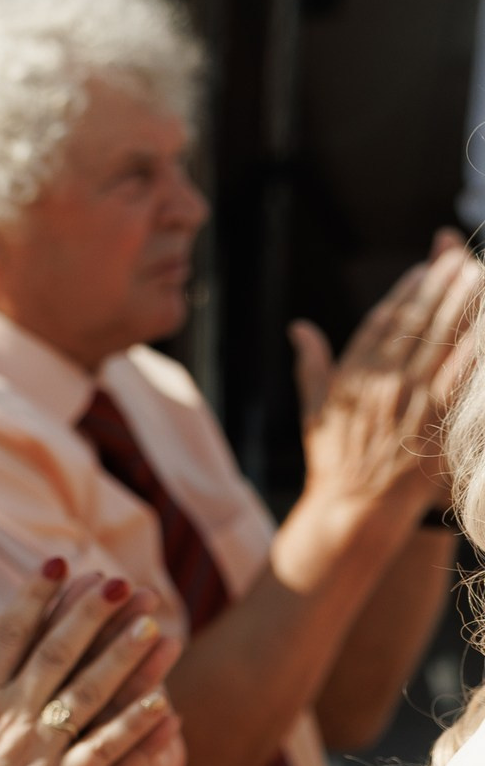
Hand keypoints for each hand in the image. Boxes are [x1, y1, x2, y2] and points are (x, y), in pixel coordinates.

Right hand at [0, 563, 179, 765]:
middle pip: (58, 656)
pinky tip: (164, 707)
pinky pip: (108, 757)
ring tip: (156, 630)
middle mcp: (10, 721)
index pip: (8, 634)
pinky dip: (136, 732)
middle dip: (91, 616)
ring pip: (91, 699)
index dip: (36, 596)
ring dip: (127, 663)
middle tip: (122, 583)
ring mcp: (40, 757)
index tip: (59, 564)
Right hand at [293, 235, 484, 517]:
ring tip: (477, 275)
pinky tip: (483, 327)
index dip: (403, 293)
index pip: (379, 323)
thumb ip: (310, 365)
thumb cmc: (332, 460)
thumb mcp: (312, 411)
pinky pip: (459, 378)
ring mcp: (407, 403)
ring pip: (439, 343)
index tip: (421, 269)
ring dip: (460, 306)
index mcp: (349, 377)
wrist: (352, 508)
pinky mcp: (433, 423)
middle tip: (459, 257)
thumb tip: (299, 328)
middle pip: (413, 325)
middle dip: (437, 287)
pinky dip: (472, 350)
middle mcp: (378, 385)